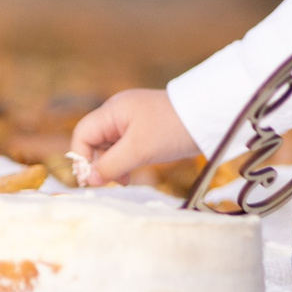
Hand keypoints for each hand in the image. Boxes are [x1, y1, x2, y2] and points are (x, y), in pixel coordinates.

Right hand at [68, 88, 199, 186]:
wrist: (209, 118)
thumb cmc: (172, 129)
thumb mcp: (139, 149)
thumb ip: (111, 165)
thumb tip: (90, 179)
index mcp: (113, 110)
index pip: (82, 134)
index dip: (82, 157)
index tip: (94, 178)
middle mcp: (119, 113)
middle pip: (94, 141)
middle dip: (99, 163)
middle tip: (114, 180)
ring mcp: (132, 121)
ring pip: (109, 147)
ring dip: (113, 165)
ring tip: (126, 179)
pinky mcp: (145, 131)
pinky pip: (125, 148)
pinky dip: (125, 162)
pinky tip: (133, 173)